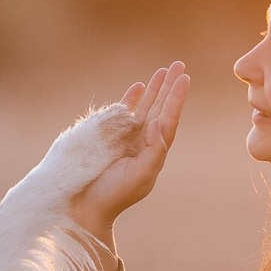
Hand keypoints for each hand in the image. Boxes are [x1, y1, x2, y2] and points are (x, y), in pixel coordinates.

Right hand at [67, 64, 189, 245]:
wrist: (87, 205)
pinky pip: (122, 113)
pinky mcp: (107, 136)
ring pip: (143, 107)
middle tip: (178, 65)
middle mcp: (142, 142)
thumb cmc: (115, 194)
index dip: (176, 98)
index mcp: (153, 151)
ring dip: (153, 89)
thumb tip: (159, 121)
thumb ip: (154, 151)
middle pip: (160, 108)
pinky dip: (130, 99)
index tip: (184, 78)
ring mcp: (125, 138)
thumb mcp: (141, 176)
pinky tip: (137, 86)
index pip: (168, 119)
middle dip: (168, 87)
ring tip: (161, 70)